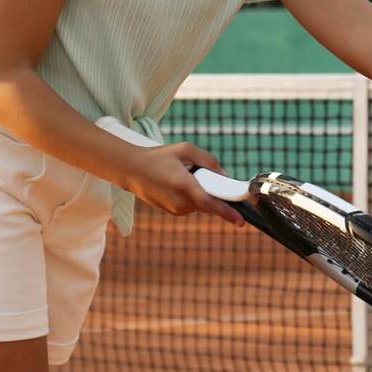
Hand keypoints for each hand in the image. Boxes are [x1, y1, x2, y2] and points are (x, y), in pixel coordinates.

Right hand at [120, 142, 244, 225]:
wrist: (131, 170)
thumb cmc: (159, 157)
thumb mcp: (185, 149)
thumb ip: (209, 161)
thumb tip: (225, 176)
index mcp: (184, 185)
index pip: (209, 204)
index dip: (227, 213)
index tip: (240, 221)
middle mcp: (180, 202)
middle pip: (209, 203)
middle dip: (213, 191)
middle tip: (200, 174)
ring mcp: (175, 209)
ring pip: (201, 204)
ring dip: (201, 192)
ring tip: (182, 175)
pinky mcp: (172, 212)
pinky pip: (191, 205)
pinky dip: (192, 196)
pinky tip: (178, 183)